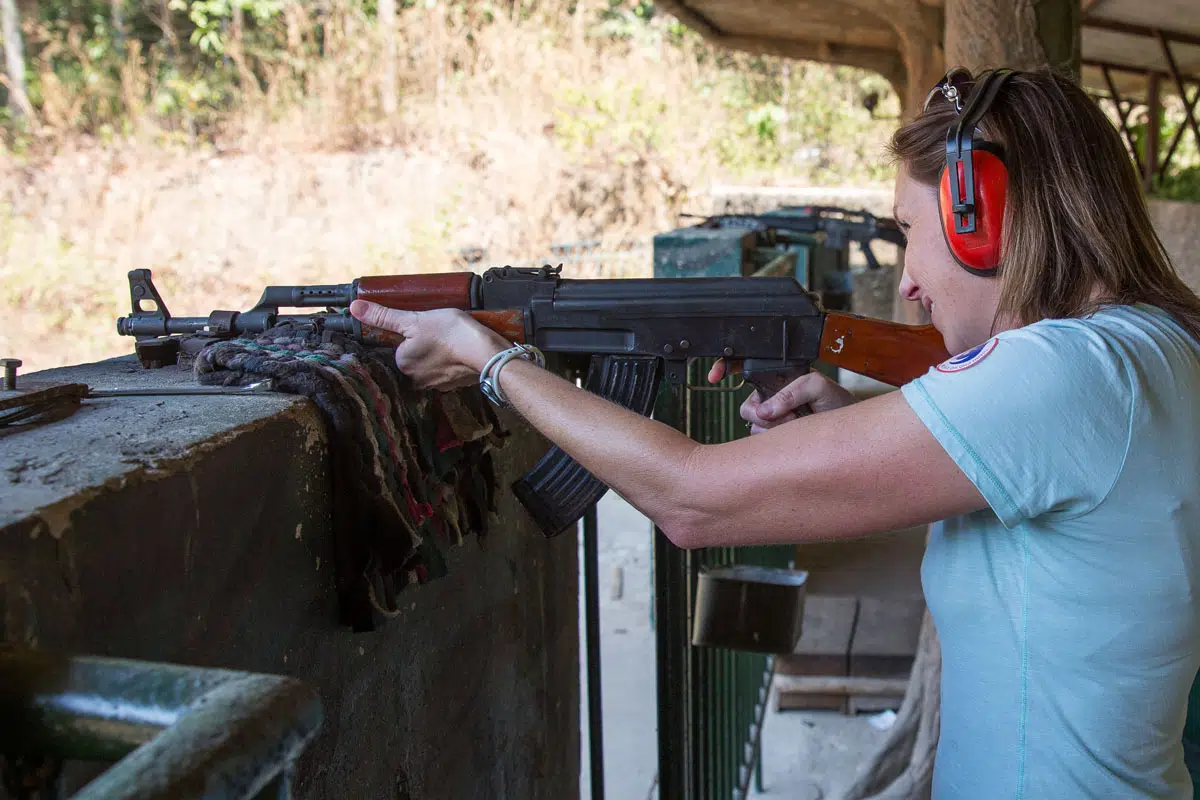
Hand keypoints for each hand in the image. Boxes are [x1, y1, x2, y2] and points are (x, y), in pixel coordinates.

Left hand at [349, 300, 509, 390]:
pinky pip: (447, 371)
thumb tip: (354, 307)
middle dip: (423, 344)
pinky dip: (451, 361)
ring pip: (431, 364)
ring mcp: (436, 384)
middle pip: (414, 356)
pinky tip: (459, 350)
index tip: (422, 327)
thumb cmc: (452, 334)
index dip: (409, 335)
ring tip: (449, 339)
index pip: (398, 347)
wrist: (487, 354)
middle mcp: (415, 379)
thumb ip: (384, 316)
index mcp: (402, 364)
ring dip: (437, 353)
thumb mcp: (415, 319)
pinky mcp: (454, 384)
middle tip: (437, 330)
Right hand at [708, 359, 855, 433]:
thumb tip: (765, 410)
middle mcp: (769, 398)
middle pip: (746, 406)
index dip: (724, 367)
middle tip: (790, 416)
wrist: (848, 430)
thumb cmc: (835, 402)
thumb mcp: (817, 386)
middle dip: (764, 413)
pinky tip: (794, 435)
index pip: (744, 368)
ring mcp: (770, 420)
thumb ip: (791, 391)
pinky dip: (776, 440)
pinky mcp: (772, 440)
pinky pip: (760, 442)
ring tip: (799, 423)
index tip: (715, 376)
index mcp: (776, 378)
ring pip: (753, 426)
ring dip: (775, 428)